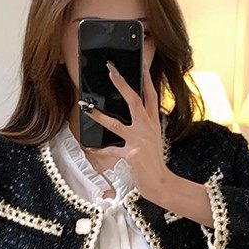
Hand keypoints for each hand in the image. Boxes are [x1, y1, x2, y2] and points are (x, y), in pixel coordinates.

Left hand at [79, 59, 172, 202]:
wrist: (160, 183)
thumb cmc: (154, 163)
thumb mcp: (153, 140)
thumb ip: (144, 127)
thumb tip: (133, 115)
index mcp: (153, 124)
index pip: (151, 96)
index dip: (146, 80)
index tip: (140, 65)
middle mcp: (147, 129)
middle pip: (135, 101)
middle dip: (123, 84)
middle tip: (111, 71)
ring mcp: (139, 141)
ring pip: (116, 124)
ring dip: (100, 116)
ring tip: (87, 109)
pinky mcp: (131, 155)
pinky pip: (110, 150)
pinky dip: (99, 150)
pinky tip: (90, 148)